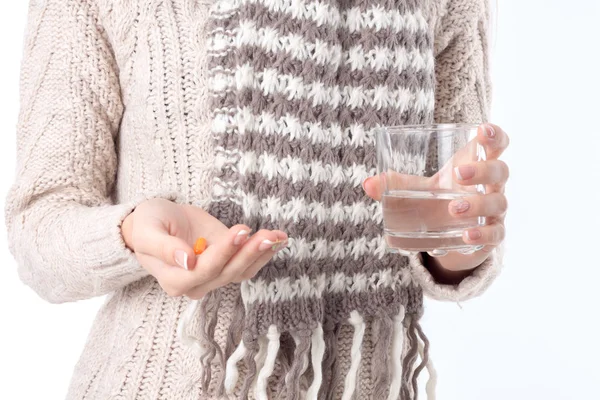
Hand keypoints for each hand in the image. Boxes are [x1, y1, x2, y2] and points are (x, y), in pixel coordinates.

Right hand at [121, 198, 286, 298]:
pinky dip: (265, 252)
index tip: (239, 231)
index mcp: (174, 280)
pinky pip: (248, 264)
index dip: (223, 253)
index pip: (203, 271)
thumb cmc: (148, 224)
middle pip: (227, 273)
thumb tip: (187, 261)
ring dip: (261, 254)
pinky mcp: (227, 263)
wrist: (158, 220)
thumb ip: (163, 247)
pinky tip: (280, 239)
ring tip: (278, 236)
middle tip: (266, 235)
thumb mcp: (147, 231)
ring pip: (242, 271)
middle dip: (248, 253)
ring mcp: (215, 275)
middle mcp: (197, 284)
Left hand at [363, 123, 508, 276]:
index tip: (482, 129)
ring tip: (453, 208)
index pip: (496, 145)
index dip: (494, 135)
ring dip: (477, 204)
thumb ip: (395, 184)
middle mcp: (491, 187)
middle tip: (458, 174)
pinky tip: (467, 235)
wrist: (450, 240)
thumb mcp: (418, 190)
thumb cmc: (439, 203)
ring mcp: (494, 212)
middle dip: (482, 170)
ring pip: (498, 203)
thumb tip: (368, 183)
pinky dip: (482, 235)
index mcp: (477, 166)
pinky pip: (495, 234)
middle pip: (500, 171)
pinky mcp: (492, 236)